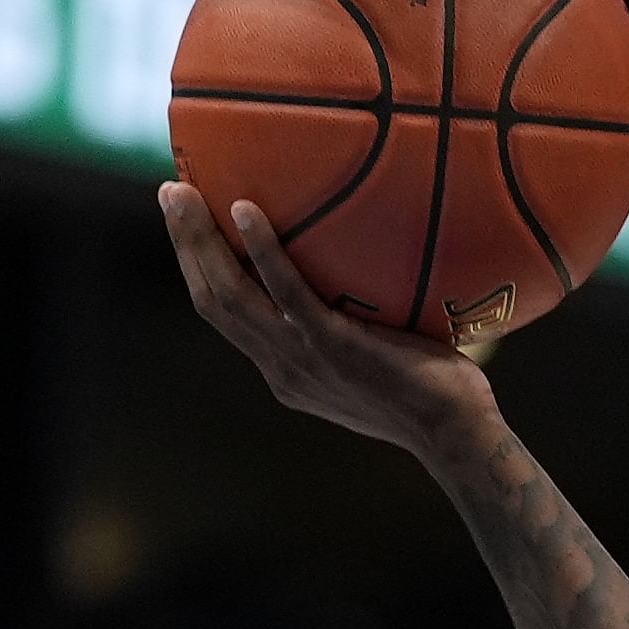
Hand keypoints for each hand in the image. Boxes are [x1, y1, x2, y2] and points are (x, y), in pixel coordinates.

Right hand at [159, 182, 498, 463]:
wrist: (457, 435)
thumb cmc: (433, 396)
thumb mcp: (375, 367)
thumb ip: (354, 332)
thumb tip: (367, 281)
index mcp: (287, 372)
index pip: (227, 318)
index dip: (201, 272)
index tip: (189, 230)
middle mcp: (282, 368)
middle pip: (212, 300)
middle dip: (185, 246)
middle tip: (171, 194)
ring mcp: (303, 359)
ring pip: (229, 295)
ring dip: (199, 241)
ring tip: (184, 193)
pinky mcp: (333, 347)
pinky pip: (287, 293)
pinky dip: (263, 251)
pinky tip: (248, 211)